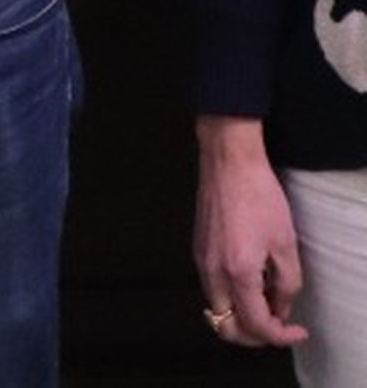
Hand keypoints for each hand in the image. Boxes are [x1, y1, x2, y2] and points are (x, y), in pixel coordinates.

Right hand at [194, 114, 307, 348]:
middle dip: (254, 336)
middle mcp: (213, 272)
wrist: (228, 158)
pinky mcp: (198, 247)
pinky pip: (212, 288)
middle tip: (277, 325)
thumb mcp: (285, 241)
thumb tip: (280, 305)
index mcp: (237, 272)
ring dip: (241, 317)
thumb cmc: (259, 194)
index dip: (280, 335)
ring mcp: (201, 260)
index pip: (256, 325)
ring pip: (218, 309)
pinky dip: (231, 298)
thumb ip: (287, 282)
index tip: (296, 329)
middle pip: (227, 328)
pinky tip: (250, 280)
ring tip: (267, 301)